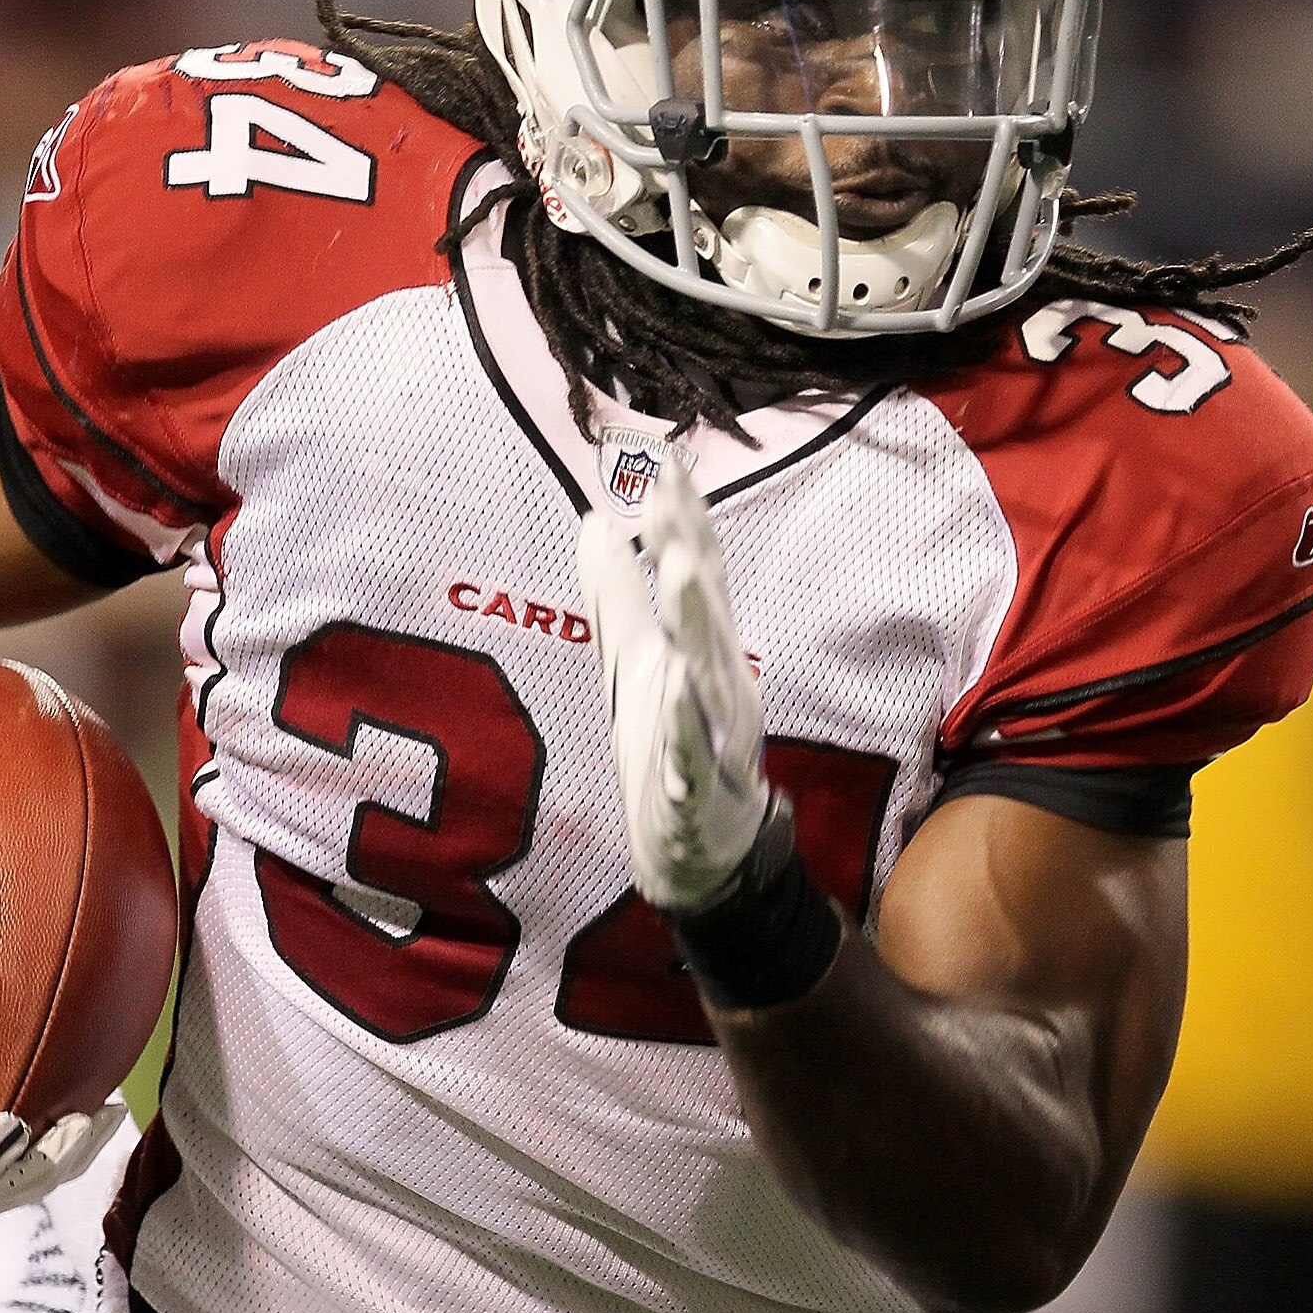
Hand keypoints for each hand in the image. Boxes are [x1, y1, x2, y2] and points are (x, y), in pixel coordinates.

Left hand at [576, 451, 772, 909]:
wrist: (700, 852)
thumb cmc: (671, 744)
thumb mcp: (633, 661)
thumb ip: (617, 593)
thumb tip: (596, 518)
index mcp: (699, 649)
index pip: (695, 573)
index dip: (683, 518)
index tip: (666, 460)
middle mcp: (717, 682)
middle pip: (704, 609)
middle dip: (689, 550)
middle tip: (671, 496)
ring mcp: (713, 735)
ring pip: (707, 672)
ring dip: (695, 621)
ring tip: (677, 571)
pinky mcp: (699, 790)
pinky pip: (694, 755)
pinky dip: (687, 726)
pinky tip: (677, 694)